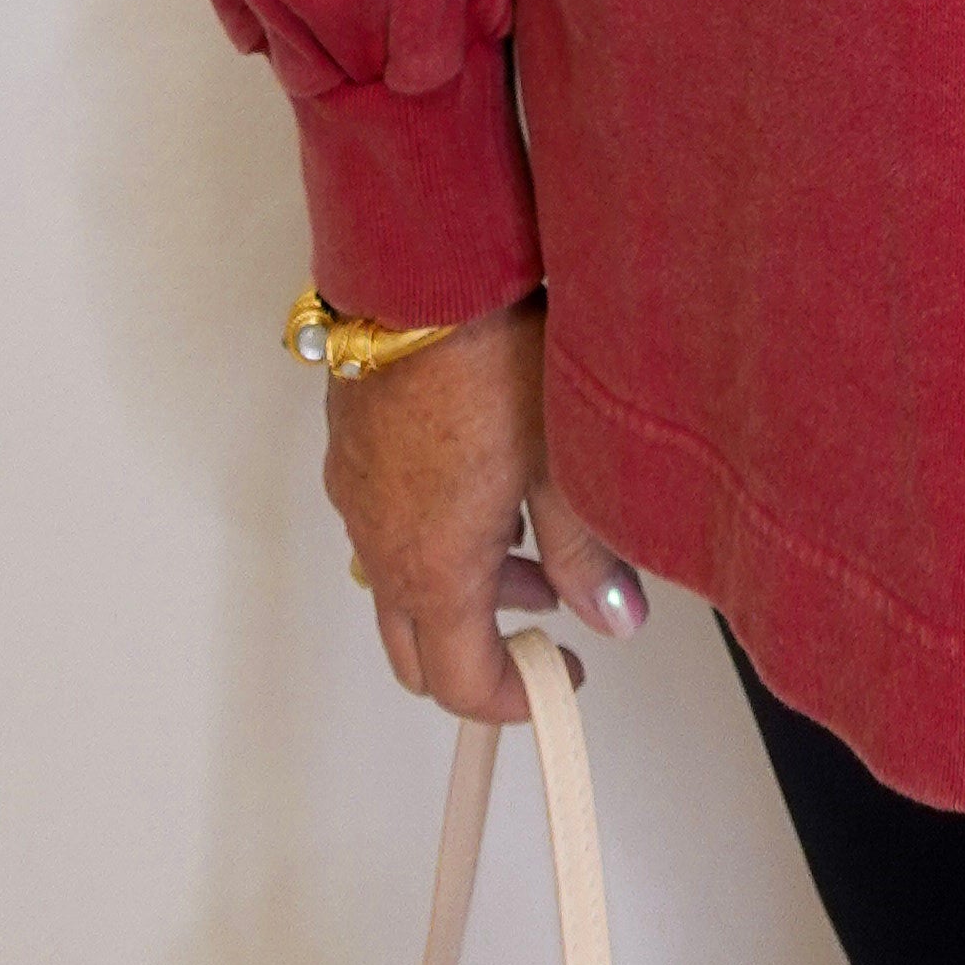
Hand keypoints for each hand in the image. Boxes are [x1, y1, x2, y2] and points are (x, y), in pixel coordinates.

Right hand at [323, 291, 649, 721]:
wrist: (425, 265)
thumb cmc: (490, 352)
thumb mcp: (565, 462)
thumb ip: (590, 553)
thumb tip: (615, 617)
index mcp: (432, 567)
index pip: (461, 684)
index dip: (517, 699)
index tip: (562, 677)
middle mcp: (380, 541)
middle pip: (416, 647)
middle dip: (484, 649)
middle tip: (547, 618)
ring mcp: (356, 493)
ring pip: (397, 580)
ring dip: (460, 584)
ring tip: (531, 534)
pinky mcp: (349, 447)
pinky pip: (381, 521)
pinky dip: (430, 532)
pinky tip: (484, 478)